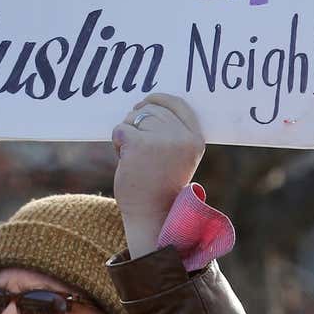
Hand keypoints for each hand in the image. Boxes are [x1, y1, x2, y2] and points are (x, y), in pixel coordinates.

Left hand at [112, 96, 204, 258]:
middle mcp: (182, 137)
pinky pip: (121, 129)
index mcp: (195, 139)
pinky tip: (125, 160)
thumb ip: (172, 133)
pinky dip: (118, 143)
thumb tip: (147, 104)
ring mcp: (161, 140)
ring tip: (134, 157)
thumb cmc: (160, 186)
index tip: (145, 102)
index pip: (178, 104)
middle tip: (137, 147)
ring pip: (134, 118)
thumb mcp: (178, 157)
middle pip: (152, 110)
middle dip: (138, 122)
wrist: (152, 214)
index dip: (159, 99)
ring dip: (128, 133)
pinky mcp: (140, 144)